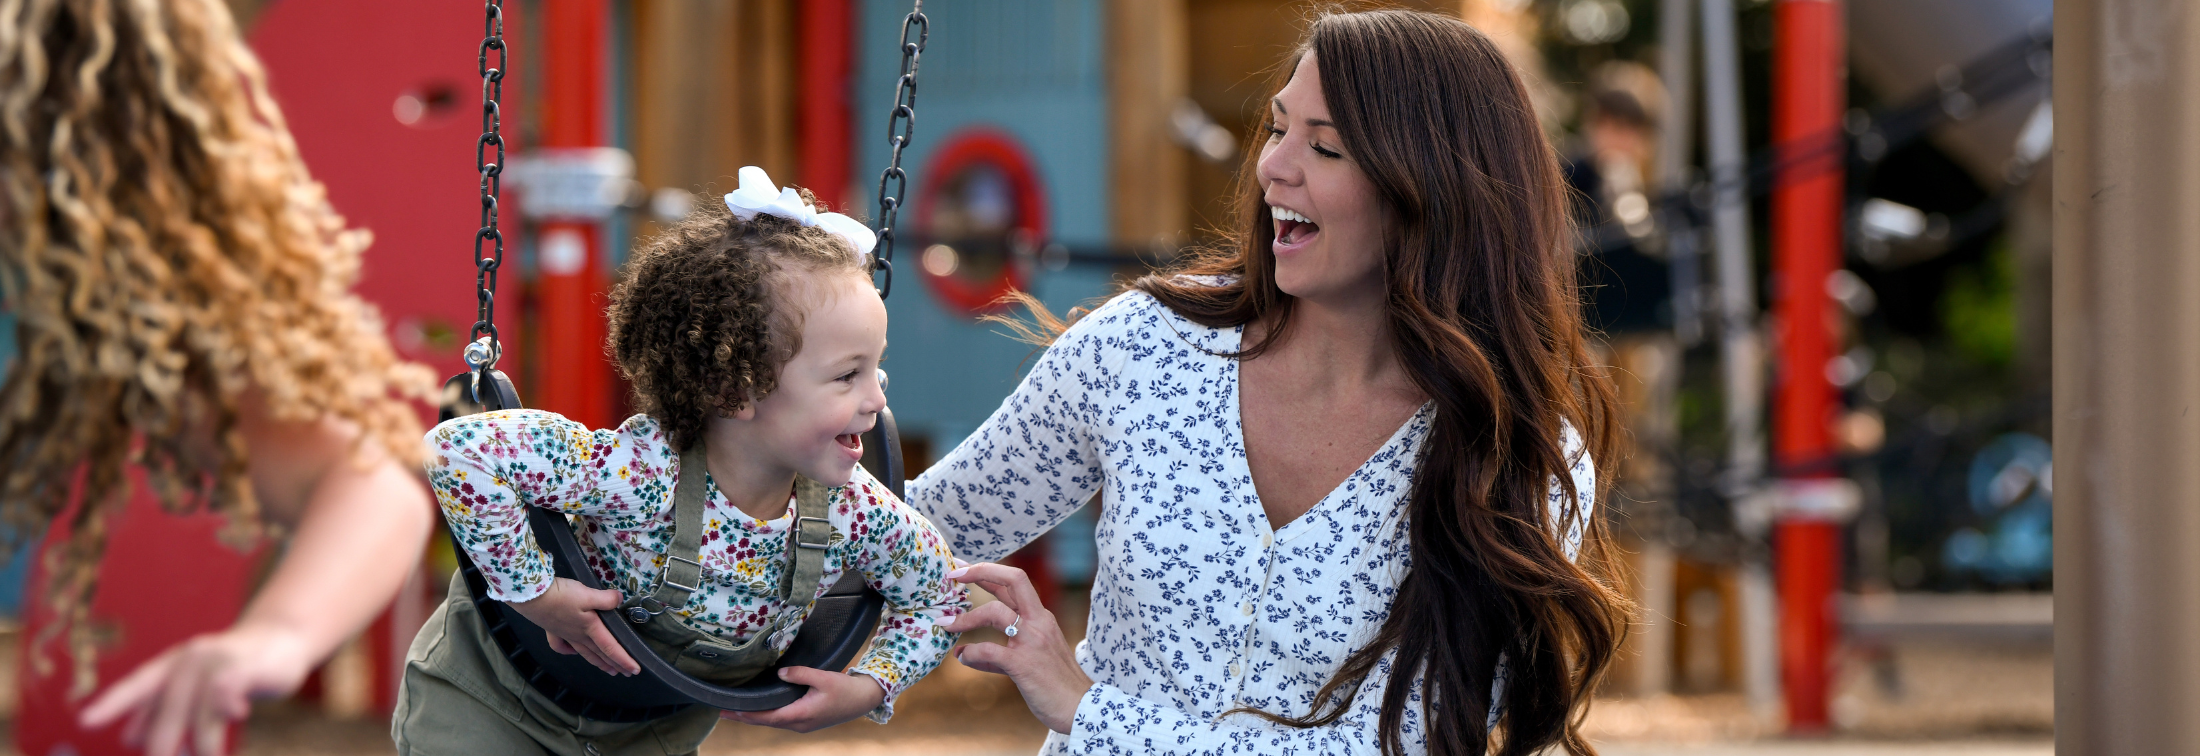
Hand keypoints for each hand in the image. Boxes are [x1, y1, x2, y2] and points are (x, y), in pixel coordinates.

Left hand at [78, 624, 316, 755]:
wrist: (283, 638)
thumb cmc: (235, 668)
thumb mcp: (196, 687)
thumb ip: (165, 708)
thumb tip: (129, 738)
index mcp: (173, 664)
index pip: (138, 684)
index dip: (112, 703)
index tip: (85, 722)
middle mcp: (190, 658)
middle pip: (169, 709)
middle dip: (164, 745)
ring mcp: (220, 659)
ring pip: (200, 709)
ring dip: (204, 742)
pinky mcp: (250, 664)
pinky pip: (231, 687)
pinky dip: (228, 704)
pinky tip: (237, 715)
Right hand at [505, 577, 640, 675]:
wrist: (531, 597)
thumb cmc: (560, 596)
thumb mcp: (587, 594)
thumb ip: (605, 599)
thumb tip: (619, 600)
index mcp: (590, 629)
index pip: (611, 648)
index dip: (624, 659)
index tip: (635, 670)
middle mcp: (579, 636)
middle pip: (600, 654)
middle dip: (614, 664)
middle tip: (626, 674)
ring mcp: (565, 634)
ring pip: (585, 652)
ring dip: (598, 662)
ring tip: (608, 670)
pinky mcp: (553, 629)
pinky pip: (562, 646)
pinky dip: (568, 651)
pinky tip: (572, 652)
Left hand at [717, 666, 886, 731]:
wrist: (864, 700)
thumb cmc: (845, 689)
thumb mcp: (823, 677)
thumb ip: (799, 674)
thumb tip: (780, 673)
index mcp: (800, 715)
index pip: (765, 717)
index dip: (744, 715)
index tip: (725, 712)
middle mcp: (799, 724)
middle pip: (765, 722)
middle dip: (744, 717)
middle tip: (722, 711)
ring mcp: (803, 725)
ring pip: (773, 722)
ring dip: (755, 717)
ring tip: (737, 710)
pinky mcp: (807, 722)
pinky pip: (782, 720)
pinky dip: (768, 715)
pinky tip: (760, 709)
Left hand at [942, 562, 1091, 733]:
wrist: (1080, 707)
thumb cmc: (1055, 685)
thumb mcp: (1030, 660)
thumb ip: (996, 654)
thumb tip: (962, 654)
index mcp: (1041, 617)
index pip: (1015, 581)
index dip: (988, 571)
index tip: (962, 569)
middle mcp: (1039, 622)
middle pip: (1013, 579)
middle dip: (980, 571)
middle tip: (952, 575)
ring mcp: (1032, 641)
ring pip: (995, 611)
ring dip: (965, 618)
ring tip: (945, 624)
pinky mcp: (1024, 664)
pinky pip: (989, 650)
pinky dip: (971, 653)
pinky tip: (962, 658)